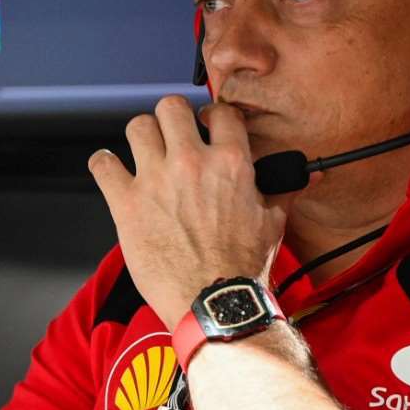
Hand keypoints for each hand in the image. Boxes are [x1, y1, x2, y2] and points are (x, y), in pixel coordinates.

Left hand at [89, 97, 303, 327]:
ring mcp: (156, 181)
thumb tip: (306, 175)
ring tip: (144, 152)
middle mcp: (191, 163)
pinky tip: (111, 171)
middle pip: (170, 107)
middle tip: (171, 134)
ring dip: (141, 137)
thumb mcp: (273, 223)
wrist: (214, 302)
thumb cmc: (243, 268)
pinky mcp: (127, 204)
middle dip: (171, 118)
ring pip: (137, 127)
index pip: (219, 112)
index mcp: (230, 163)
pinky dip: (104, 165)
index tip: (206, 126)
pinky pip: (103, 164)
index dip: (211, 116)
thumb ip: (284, 190)